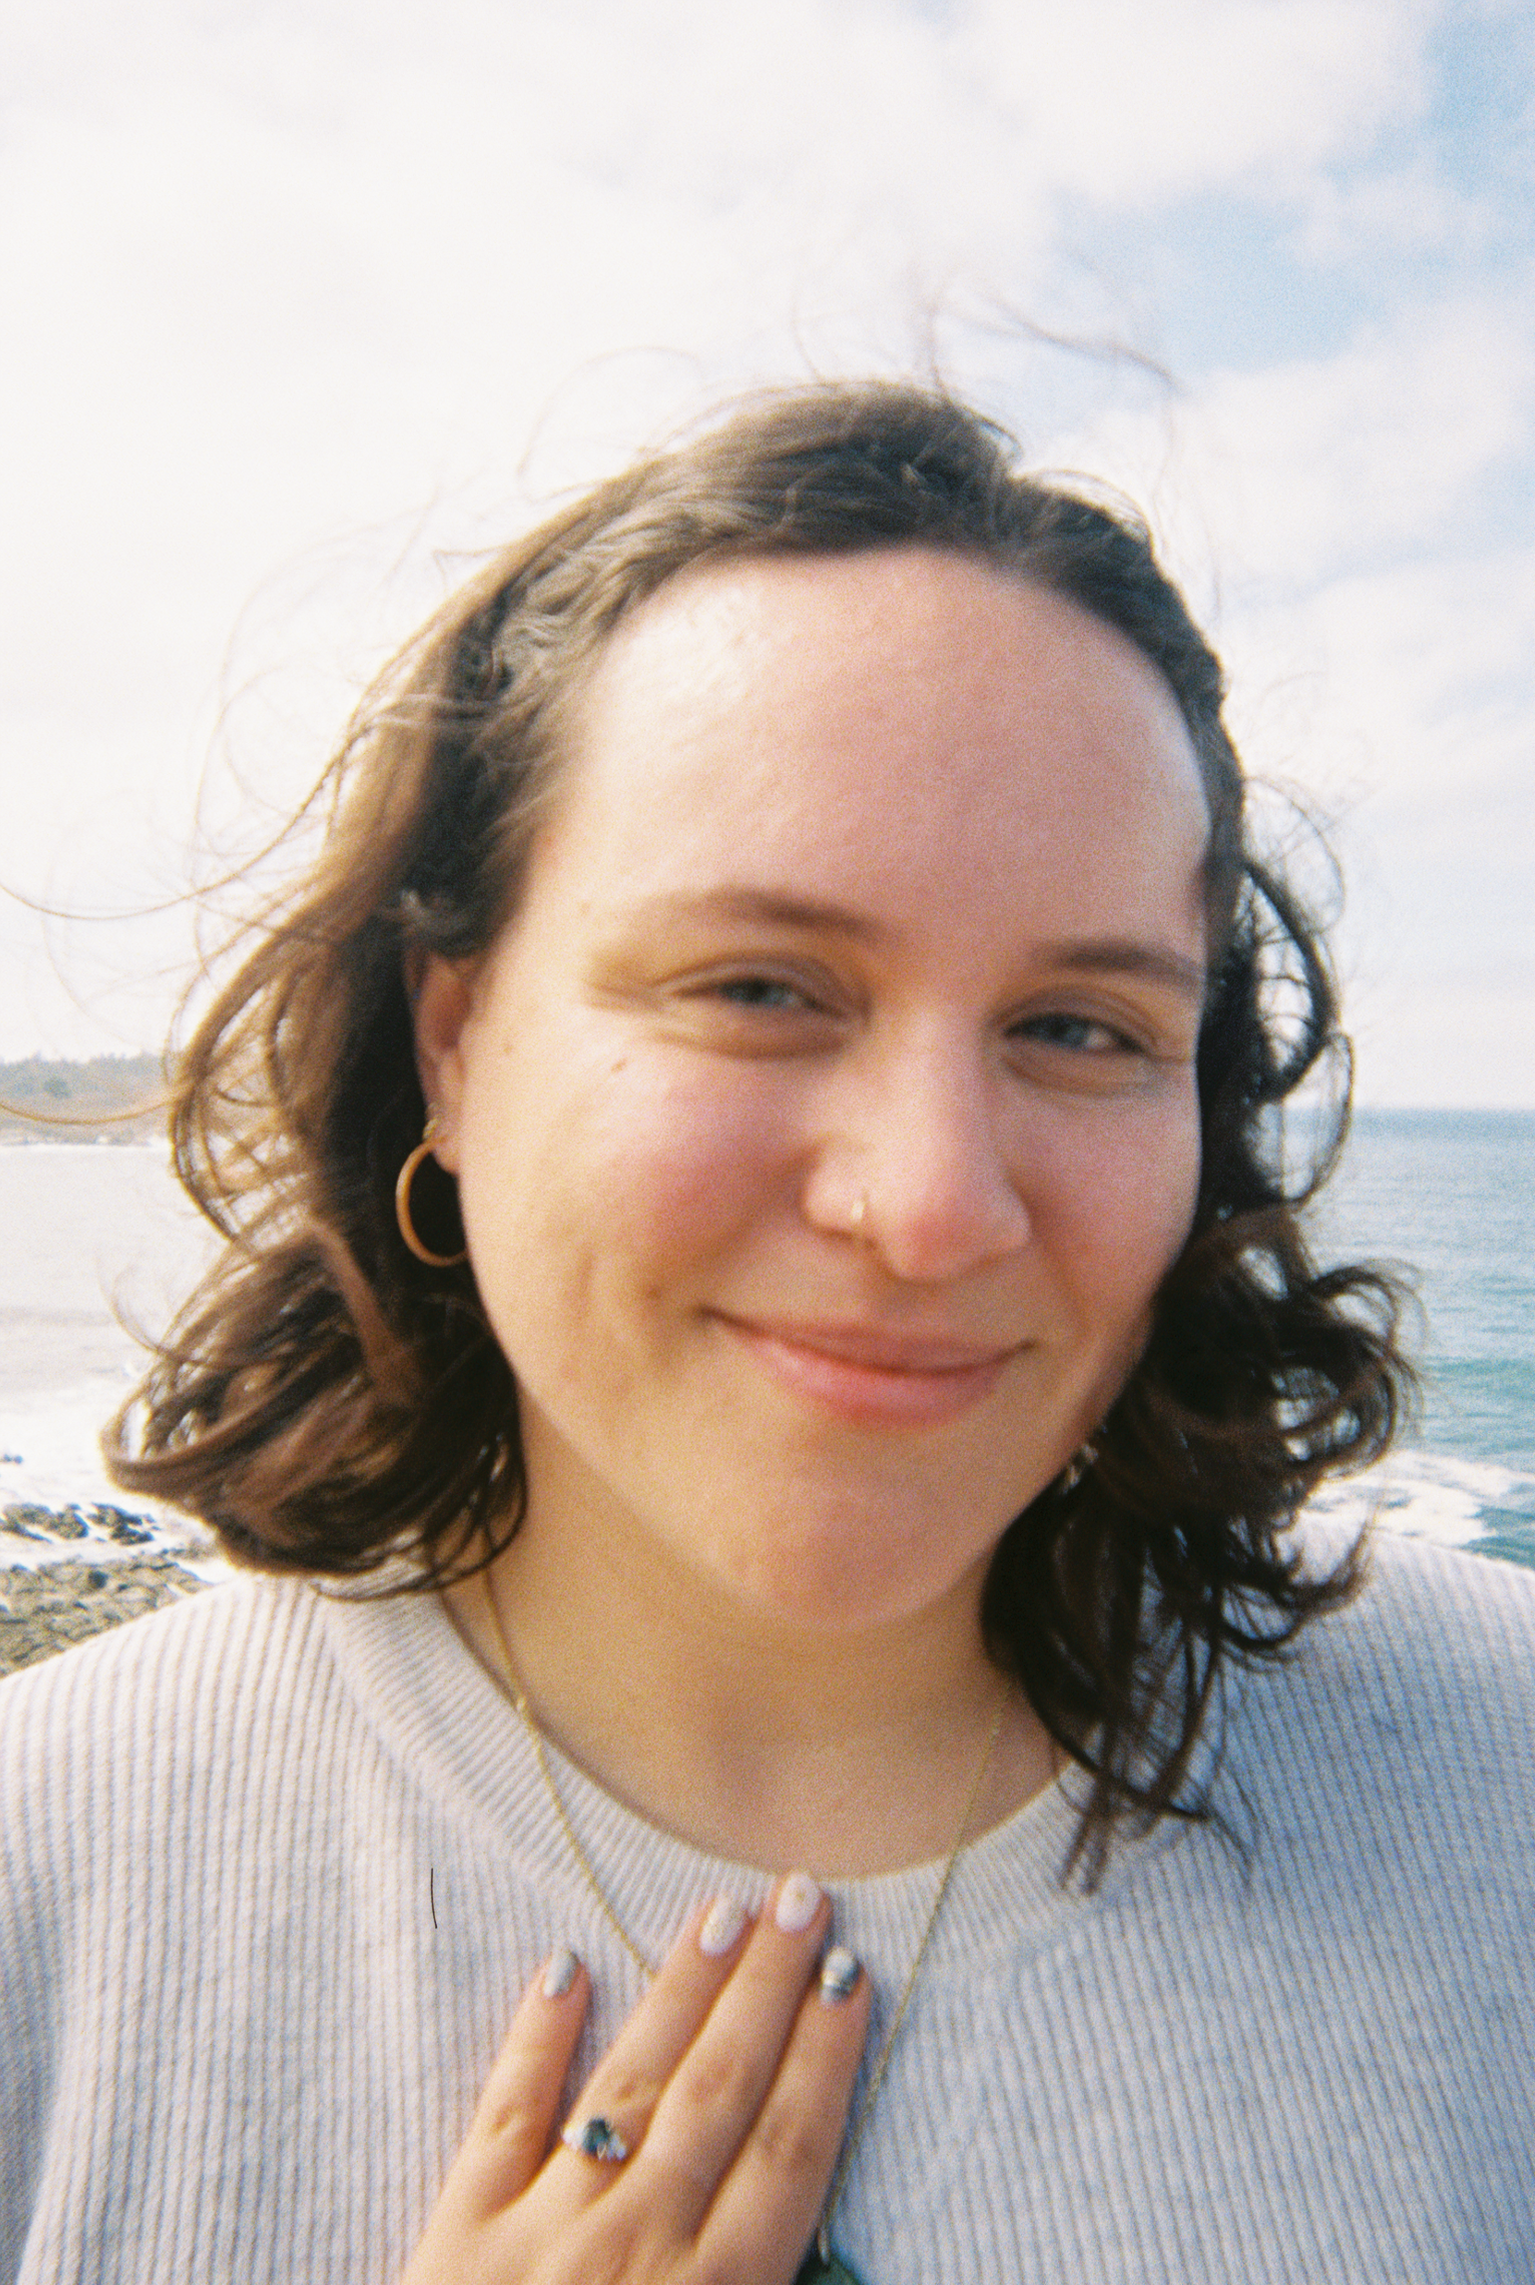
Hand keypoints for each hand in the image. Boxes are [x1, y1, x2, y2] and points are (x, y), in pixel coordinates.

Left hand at [402, 1872, 870, 2284]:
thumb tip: (826, 2247)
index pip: (789, 2152)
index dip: (826, 2059)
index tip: (851, 1974)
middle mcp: (639, 2244)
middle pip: (721, 2093)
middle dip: (768, 1989)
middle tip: (800, 1893)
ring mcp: (546, 2229)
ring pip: (630, 2083)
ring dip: (679, 1993)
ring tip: (717, 1911)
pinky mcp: (458, 2231)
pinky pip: (504, 2116)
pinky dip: (533, 2040)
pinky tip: (562, 1967)